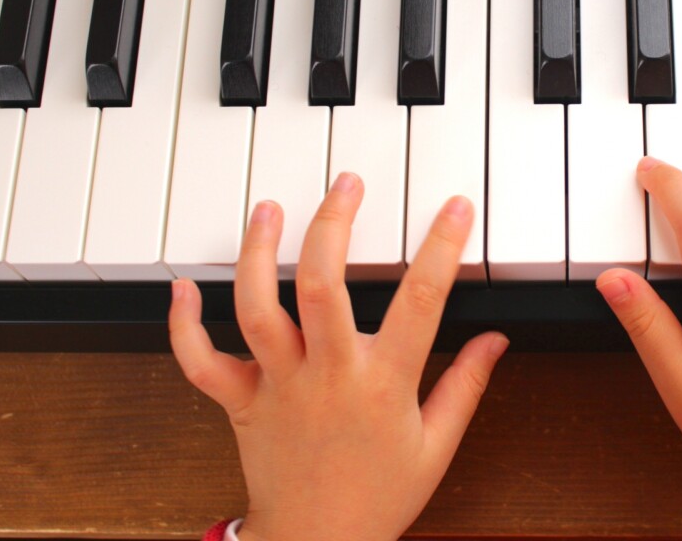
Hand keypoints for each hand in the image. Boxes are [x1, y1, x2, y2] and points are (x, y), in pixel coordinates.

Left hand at [169, 173, 508, 540]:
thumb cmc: (377, 498)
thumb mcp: (437, 446)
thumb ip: (466, 386)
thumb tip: (496, 340)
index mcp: (383, 384)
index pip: (420, 302)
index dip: (441, 247)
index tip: (453, 207)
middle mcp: (328, 376)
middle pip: (324, 285)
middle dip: (334, 224)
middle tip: (345, 183)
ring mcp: (281, 385)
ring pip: (258, 308)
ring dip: (258, 253)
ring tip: (267, 210)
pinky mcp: (243, 401)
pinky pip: (201, 361)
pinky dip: (185, 324)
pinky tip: (186, 287)